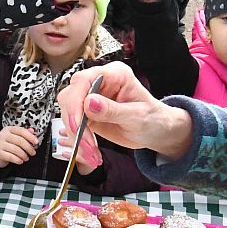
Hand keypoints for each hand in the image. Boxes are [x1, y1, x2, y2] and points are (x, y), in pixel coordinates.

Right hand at [0, 125, 38, 167]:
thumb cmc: (8, 145)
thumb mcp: (15, 137)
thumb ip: (24, 133)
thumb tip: (32, 130)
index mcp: (9, 129)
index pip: (21, 131)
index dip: (30, 137)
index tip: (36, 142)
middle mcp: (3, 135)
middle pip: (20, 141)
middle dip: (29, 148)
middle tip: (33, 152)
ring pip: (16, 149)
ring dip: (24, 155)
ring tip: (26, 158)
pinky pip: (11, 157)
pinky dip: (18, 160)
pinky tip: (20, 161)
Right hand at [58, 62, 193, 164]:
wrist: (157, 132)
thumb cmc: (154, 119)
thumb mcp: (137, 116)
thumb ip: (113, 110)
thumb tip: (89, 103)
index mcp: (115, 74)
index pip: (84, 80)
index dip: (76, 101)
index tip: (79, 124)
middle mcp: (100, 83)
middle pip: (71, 96)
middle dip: (75, 123)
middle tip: (86, 144)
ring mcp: (91, 98)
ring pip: (69, 113)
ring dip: (76, 135)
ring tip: (91, 153)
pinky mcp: (87, 114)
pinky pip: (74, 126)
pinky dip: (78, 141)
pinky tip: (89, 152)